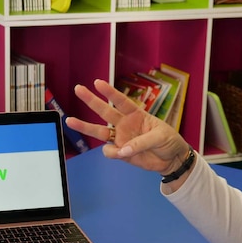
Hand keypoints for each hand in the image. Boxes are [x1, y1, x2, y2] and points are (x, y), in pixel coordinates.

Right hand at [65, 79, 190, 175]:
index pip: (121, 101)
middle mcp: (125, 124)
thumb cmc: (168, 141)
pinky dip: (112, 153)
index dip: (110, 92)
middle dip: (91, 100)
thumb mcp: (160, 137)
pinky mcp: (120, 153)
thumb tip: (122, 150)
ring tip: (69, 121)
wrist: (172, 160)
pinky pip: (109, 152)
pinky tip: (121, 154)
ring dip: (84, 126)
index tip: (98, 82)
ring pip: (99, 131)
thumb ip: (141, 142)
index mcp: (136, 114)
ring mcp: (120, 138)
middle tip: (78, 89)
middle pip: (104, 111)